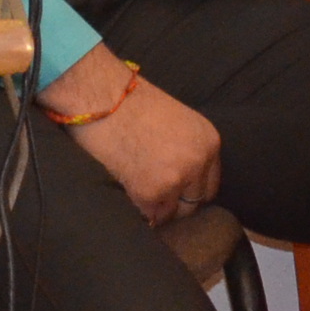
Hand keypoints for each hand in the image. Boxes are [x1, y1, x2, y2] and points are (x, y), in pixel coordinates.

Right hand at [45, 51, 219, 225]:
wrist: (101, 95)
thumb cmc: (129, 101)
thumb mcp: (175, 121)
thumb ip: (184, 149)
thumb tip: (179, 179)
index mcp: (208, 141)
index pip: (208, 183)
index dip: (189, 189)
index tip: (174, 192)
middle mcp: (198, 162)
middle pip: (194, 202)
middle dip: (174, 202)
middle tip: (154, 196)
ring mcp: (176, 179)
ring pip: (171, 213)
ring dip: (155, 207)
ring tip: (136, 190)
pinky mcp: (150, 193)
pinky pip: (148, 215)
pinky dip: (137, 207)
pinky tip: (126, 190)